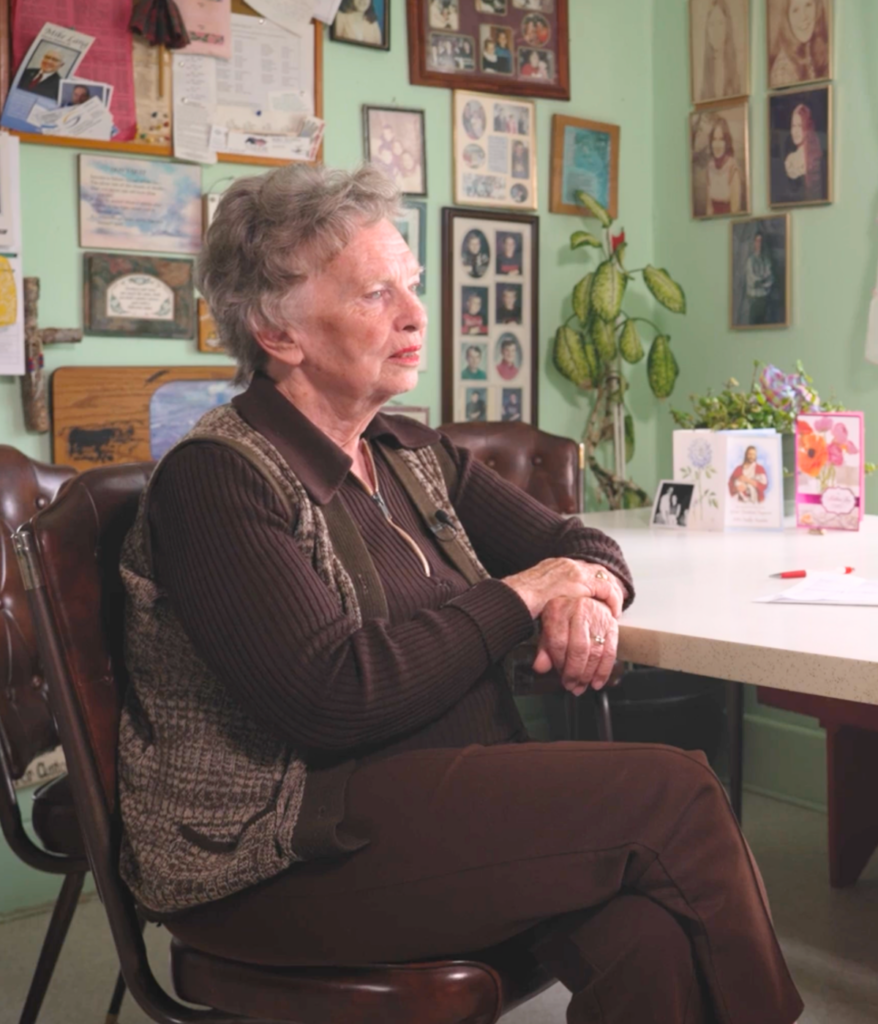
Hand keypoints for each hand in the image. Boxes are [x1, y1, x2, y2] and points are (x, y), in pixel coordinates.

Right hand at [502, 557, 625, 618]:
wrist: (514, 597)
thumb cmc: (519, 600)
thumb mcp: (535, 595)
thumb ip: (547, 597)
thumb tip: (549, 607)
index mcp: (555, 565)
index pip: (583, 569)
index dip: (596, 581)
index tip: (601, 594)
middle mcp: (566, 564)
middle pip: (596, 570)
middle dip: (609, 584)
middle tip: (615, 599)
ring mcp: (573, 570)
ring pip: (604, 577)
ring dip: (612, 592)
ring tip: (616, 607)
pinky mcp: (580, 581)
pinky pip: (605, 588)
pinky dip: (612, 599)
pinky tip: (613, 611)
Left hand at [532, 596, 618, 693]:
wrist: (583, 601)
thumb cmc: (563, 617)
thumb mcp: (548, 628)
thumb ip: (544, 648)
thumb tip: (540, 667)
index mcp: (558, 609)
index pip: (559, 641)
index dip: (559, 663)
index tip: (559, 675)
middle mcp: (579, 609)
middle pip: (579, 648)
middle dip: (575, 672)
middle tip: (571, 685)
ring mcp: (597, 617)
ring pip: (595, 652)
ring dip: (588, 675)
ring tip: (581, 686)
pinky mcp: (612, 626)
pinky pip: (610, 652)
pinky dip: (604, 671)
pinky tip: (597, 682)